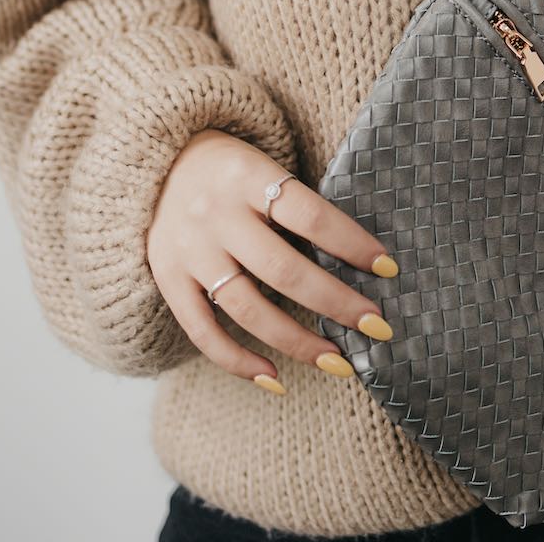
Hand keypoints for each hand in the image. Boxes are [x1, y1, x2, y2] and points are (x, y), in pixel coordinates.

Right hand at [146, 129, 398, 392]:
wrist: (154, 162)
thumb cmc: (229, 167)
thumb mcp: (262, 166)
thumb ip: (296, 204)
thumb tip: (358, 257)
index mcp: (247, 176)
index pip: (310, 216)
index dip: (352, 244)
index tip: (389, 269)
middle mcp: (216, 215)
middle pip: (284, 270)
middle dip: (337, 304)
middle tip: (379, 327)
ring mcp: (189, 251)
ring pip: (248, 309)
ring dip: (298, 343)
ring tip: (340, 362)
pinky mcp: (168, 278)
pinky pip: (203, 331)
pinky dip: (239, 361)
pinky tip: (276, 380)